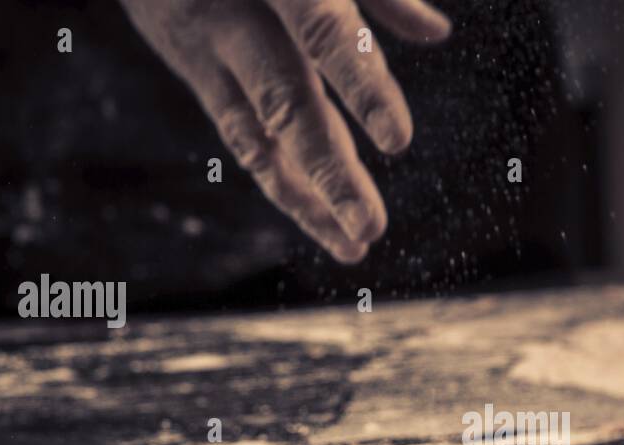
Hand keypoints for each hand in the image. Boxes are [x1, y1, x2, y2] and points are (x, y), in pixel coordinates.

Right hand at [119, 0, 450, 262]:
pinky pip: (237, 132)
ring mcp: (203, 44)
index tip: (397, 141)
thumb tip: (435, 32)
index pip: (322, 32)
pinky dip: (279, 177)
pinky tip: (318, 217)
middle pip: (284, 101)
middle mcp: (231, 13)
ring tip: (353, 244)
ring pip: (254, 134)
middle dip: (330, 170)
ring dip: (306, 198)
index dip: (360, 86)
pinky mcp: (188, 64)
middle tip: (369, 226)